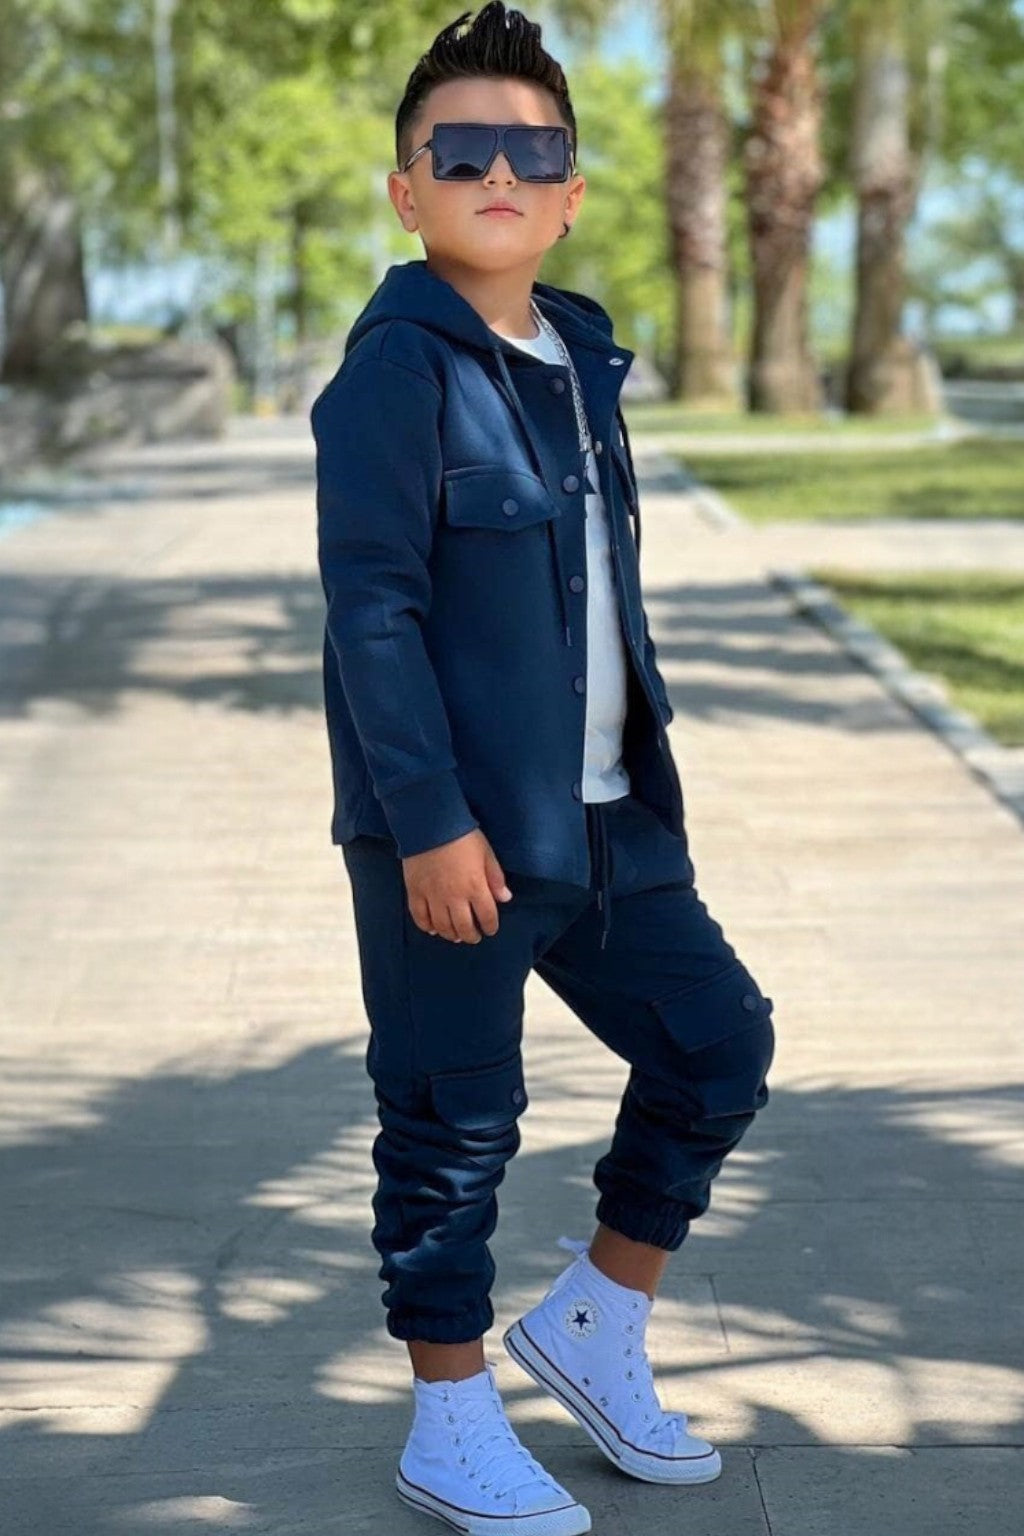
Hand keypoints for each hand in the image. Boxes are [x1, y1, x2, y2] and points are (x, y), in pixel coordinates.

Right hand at [402, 828, 512, 942]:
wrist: (429, 823)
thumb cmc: (462, 835)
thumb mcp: (487, 853)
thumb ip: (496, 878)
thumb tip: (505, 899)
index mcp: (475, 887)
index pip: (487, 917)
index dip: (490, 927)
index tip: (490, 929)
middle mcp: (454, 897)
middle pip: (464, 928)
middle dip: (471, 936)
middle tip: (473, 936)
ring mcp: (432, 896)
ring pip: (442, 927)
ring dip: (451, 935)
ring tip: (455, 936)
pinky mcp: (415, 892)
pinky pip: (420, 917)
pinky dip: (426, 926)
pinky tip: (432, 928)